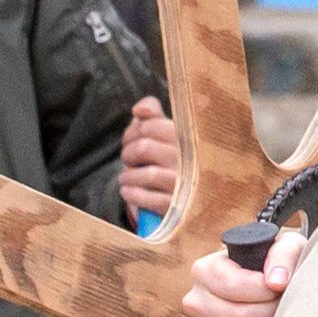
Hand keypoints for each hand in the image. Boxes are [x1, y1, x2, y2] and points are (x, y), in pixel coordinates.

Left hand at [117, 96, 177, 219]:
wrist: (189, 199)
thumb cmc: (172, 160)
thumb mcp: (167, 134)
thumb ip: (153, 115)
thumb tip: (139, 110)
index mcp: (188, 137)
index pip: (150, 125)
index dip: (132, 132)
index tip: (130, 140)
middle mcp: (191, 159)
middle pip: (144, 148)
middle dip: (128, 154)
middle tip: (129, 160)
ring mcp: (186, 184)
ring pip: (146, 174)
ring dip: (127, 177)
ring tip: (126, 178)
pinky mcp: (178, 206)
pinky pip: (148, 198)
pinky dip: (131, 194)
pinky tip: (128, 192)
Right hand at [182, 224, 304, 316]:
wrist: (270, 289)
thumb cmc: (277, 266)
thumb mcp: (285, 247)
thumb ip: (283, 255)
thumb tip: (276, 282)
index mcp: (205, 270)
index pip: (233, 286)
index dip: (265, 291)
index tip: (282, 288)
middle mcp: (196, 300)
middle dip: (272, 315)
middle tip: (287, 309)